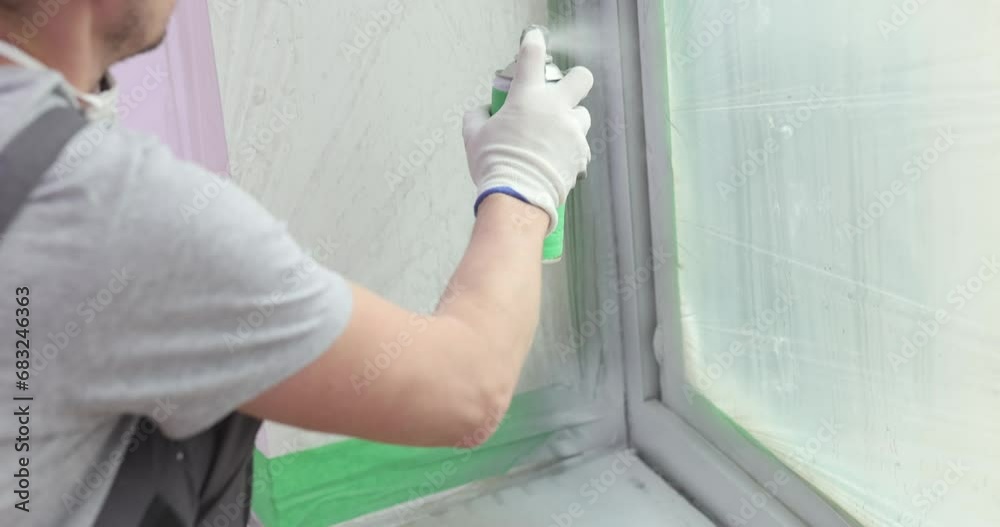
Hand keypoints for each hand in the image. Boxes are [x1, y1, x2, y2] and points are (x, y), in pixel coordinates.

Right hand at [463, 29, 593, 234]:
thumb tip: (483, 113)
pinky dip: (570, 149)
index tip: (534, 39)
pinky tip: (555, 159)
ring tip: (554, 136)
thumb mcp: (474, 136)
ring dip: (571, 120)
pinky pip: (580, 145)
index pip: (532, 56)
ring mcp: (572, 130)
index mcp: (527, 97)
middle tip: (562, 92)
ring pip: (583, 114)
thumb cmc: (495, 165)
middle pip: (581, 77)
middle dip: (575, 80)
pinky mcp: (581, 153)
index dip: (533, 42)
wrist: (517, 197)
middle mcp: (555, 108)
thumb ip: (478, 117)